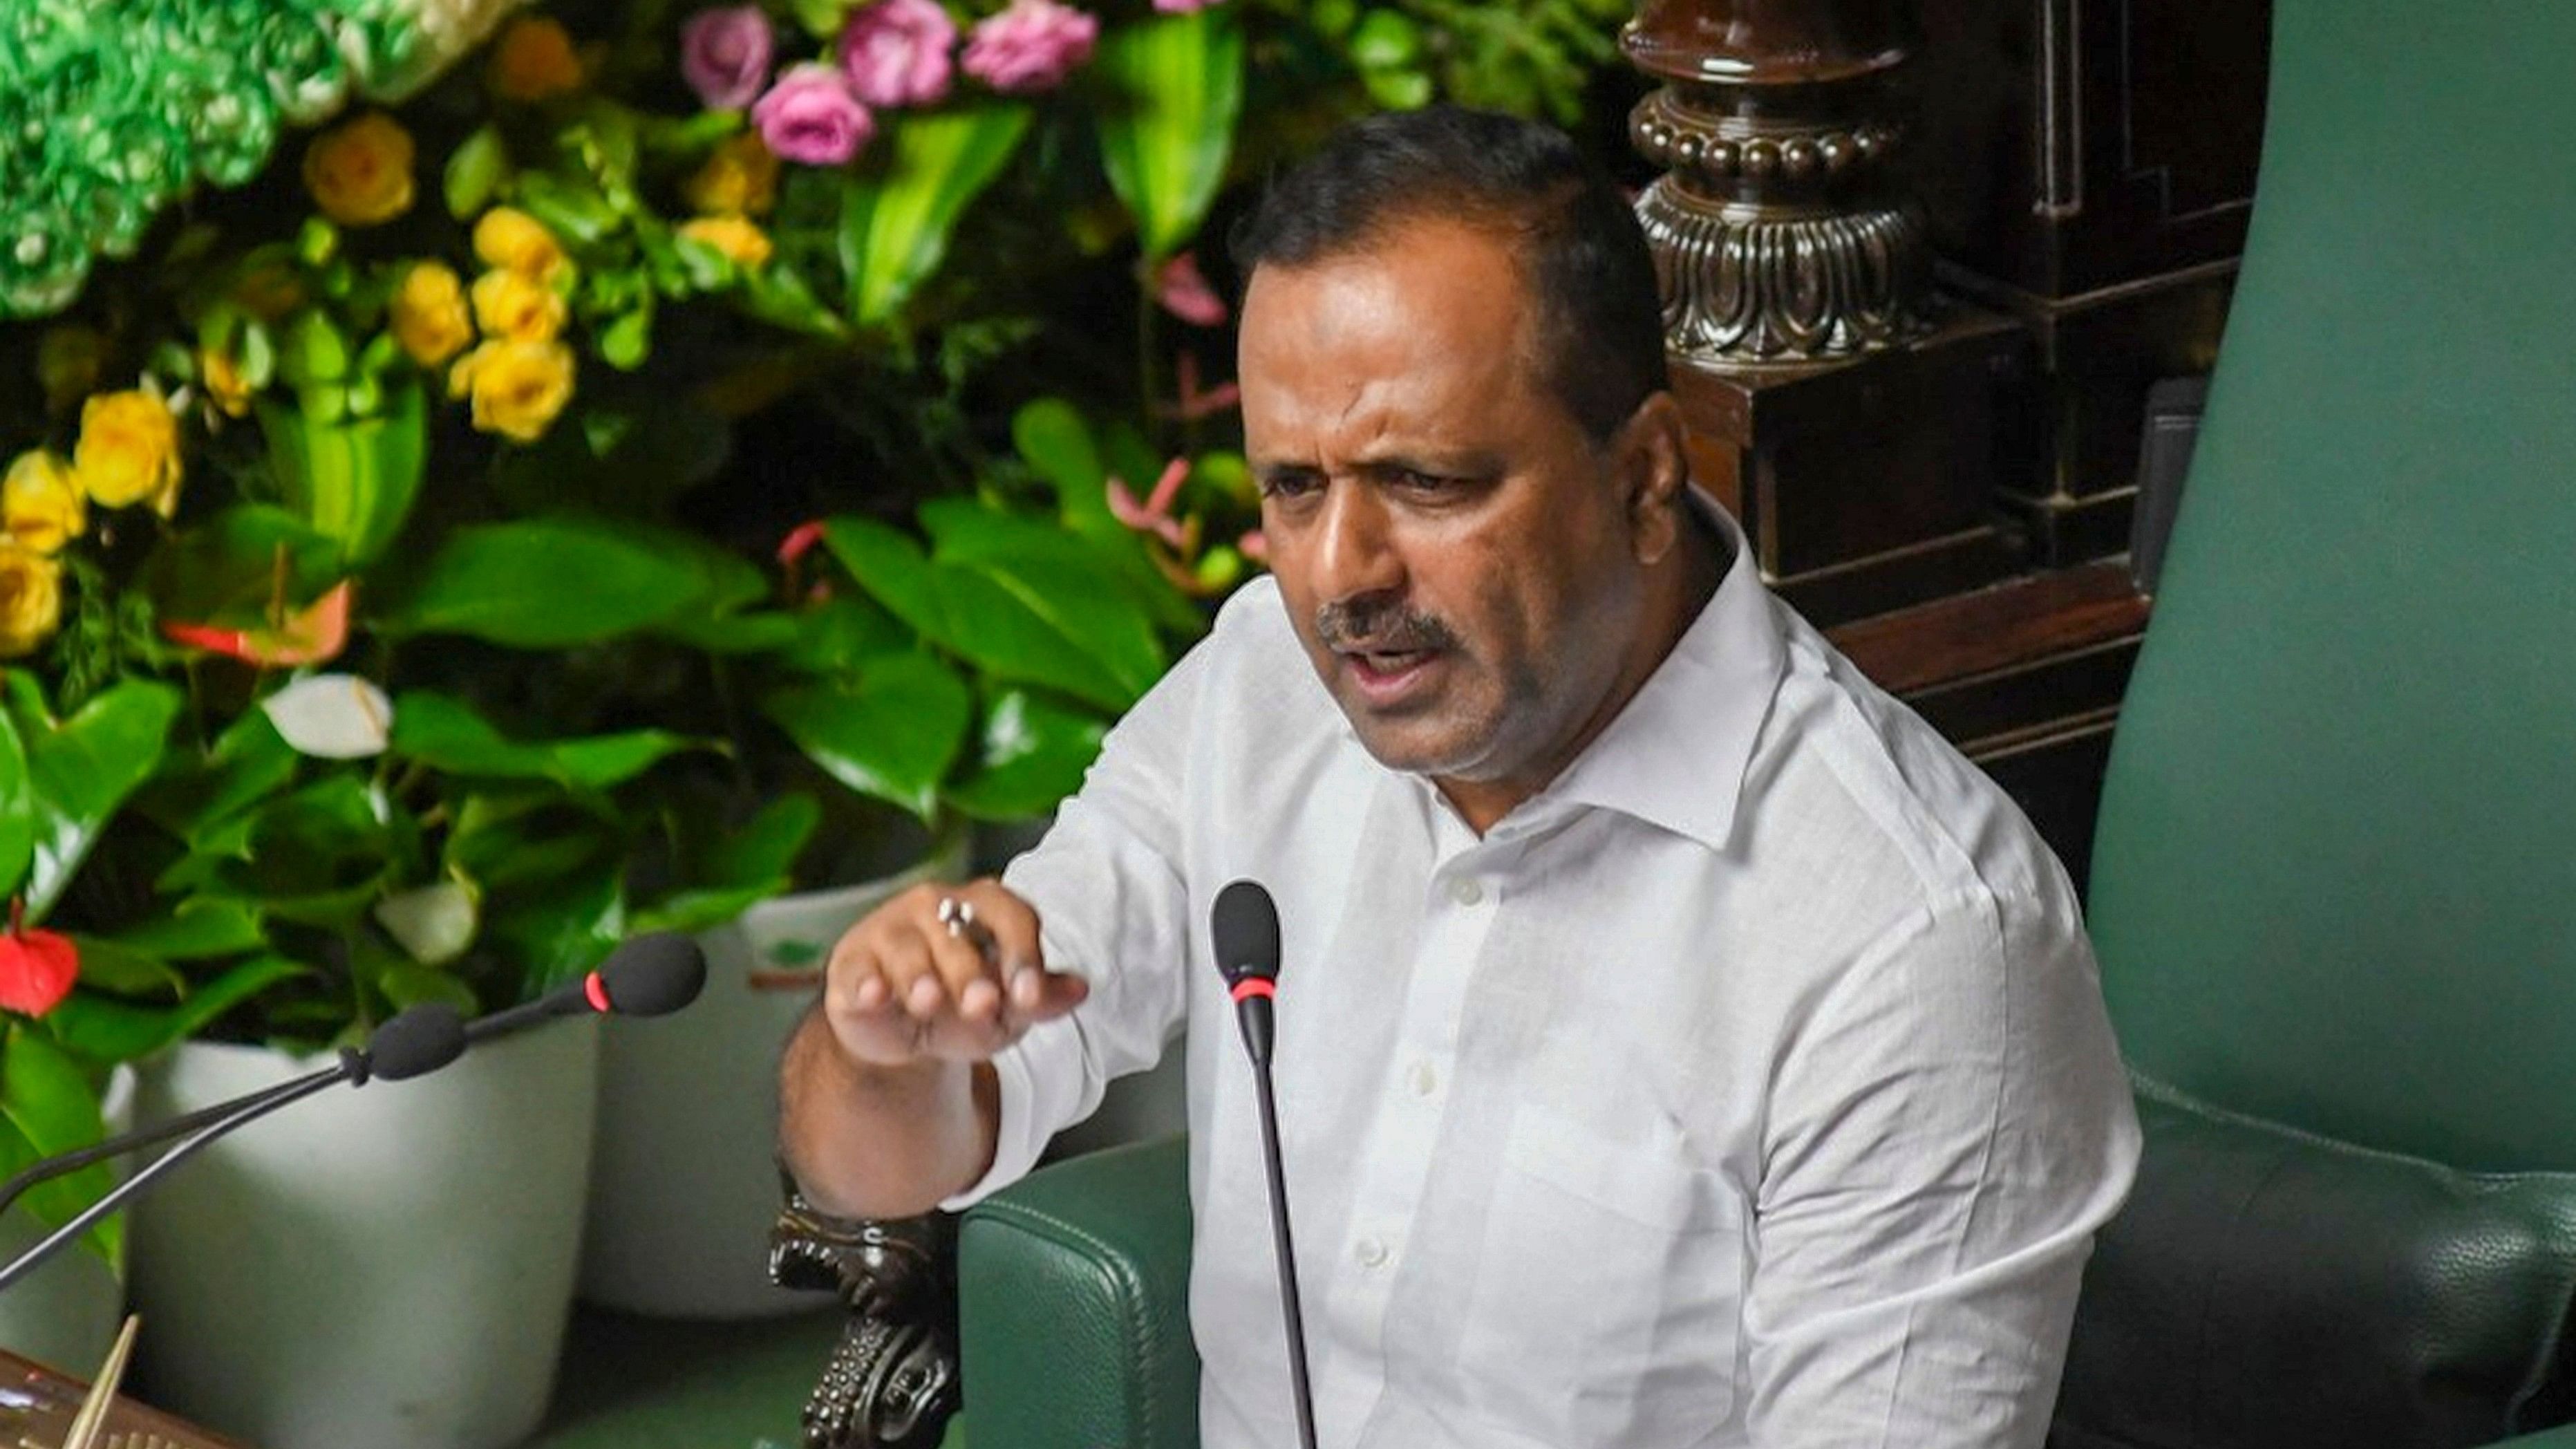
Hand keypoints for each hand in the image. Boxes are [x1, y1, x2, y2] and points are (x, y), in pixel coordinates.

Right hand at [820, 879, 1088, 1068]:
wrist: (902, 1033)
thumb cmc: (963, 1005)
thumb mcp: (1008, 1009)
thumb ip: (1041, 999)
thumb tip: (1081, 990)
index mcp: (984, 907)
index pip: (1012, 916)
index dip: (1023, 955)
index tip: (1031, 995)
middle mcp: (933, 906)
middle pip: (956, 935)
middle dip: (971, 974)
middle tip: (983, 1003)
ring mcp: (888, 931)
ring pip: (905, 948)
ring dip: (918, 976)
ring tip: (929, 1001)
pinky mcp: (851, 963)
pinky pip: (857, 970)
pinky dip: (865, 983)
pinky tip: (874, 994)